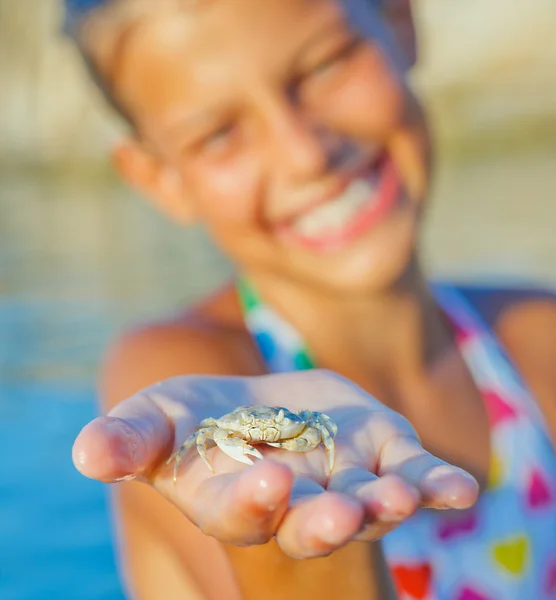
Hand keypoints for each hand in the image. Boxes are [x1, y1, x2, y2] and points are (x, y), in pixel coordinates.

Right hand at [73, 370, 477, 558]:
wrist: (263, 415)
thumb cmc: (200, 422)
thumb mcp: (158, 419)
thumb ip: (127, 440)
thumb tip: (85, 454)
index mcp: (237, 498)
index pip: (245, 511)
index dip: (254, 501)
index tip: (268, 481)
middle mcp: (296, 503)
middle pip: (311, 522)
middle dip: (323, 523)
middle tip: (336, 515)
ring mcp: (344, 484)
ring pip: (368, 505)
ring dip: (383, 506)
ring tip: (397, 496)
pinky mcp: (383, 458)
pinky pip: (416, 477)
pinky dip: (438, 485)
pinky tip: (462, 489)